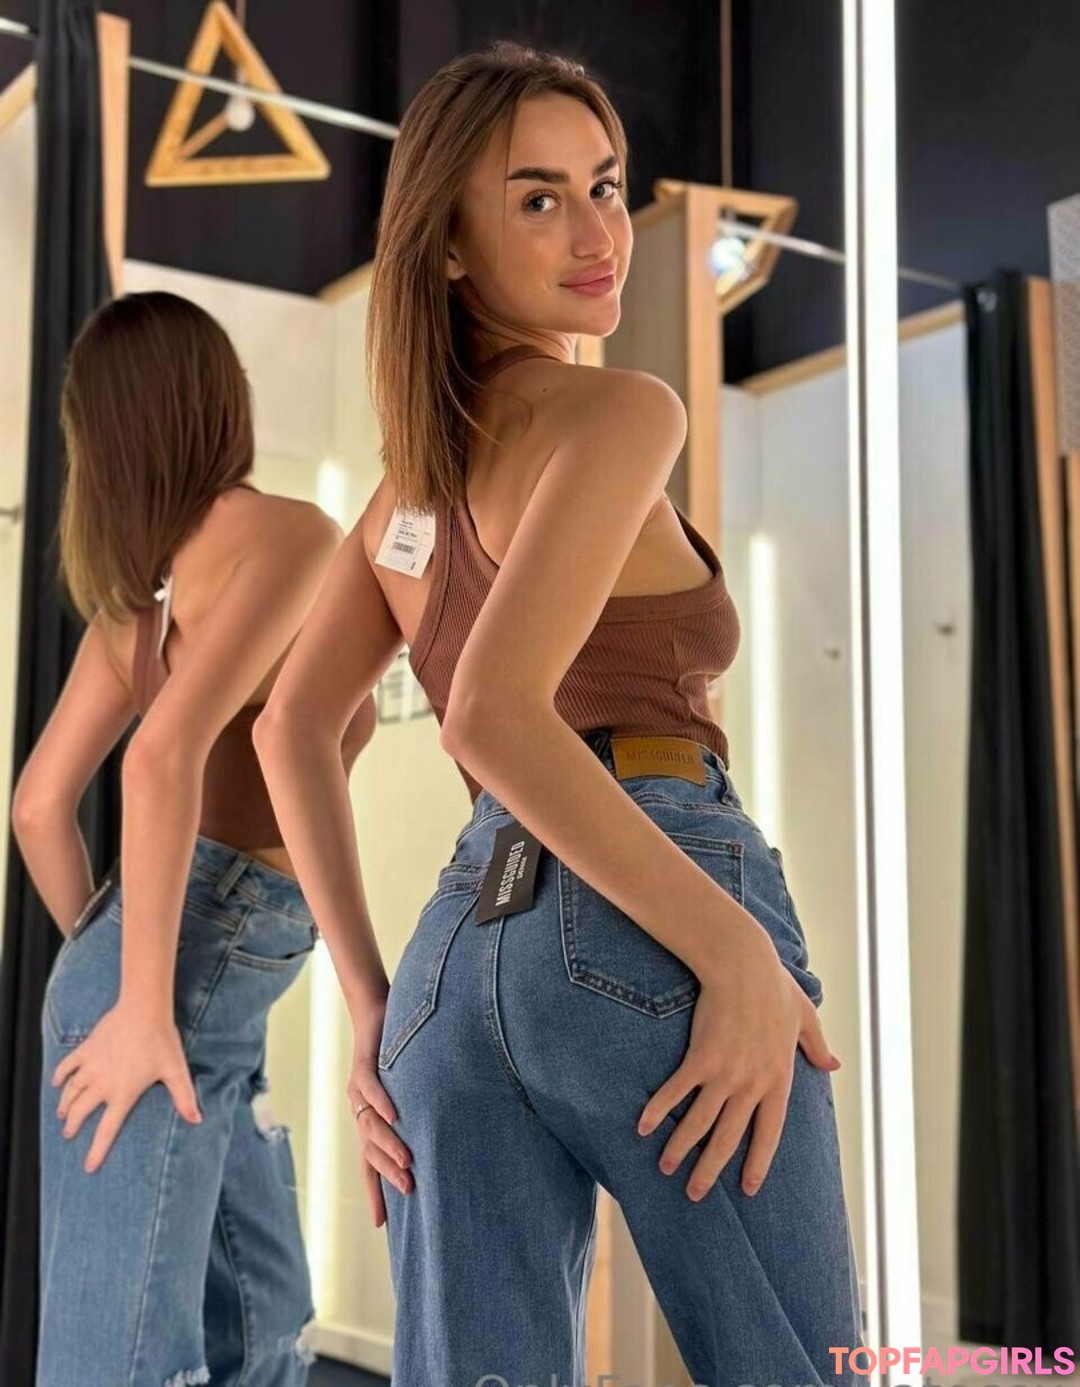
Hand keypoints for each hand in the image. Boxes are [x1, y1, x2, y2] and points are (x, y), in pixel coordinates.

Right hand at [51, 999, 201, 1172]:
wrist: (143, 1009)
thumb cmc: (161, 1040)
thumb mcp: (177, 1071)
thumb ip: (185, 1098)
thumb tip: (197, 1120)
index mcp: (123, 1093)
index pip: (107, 1130)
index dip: (97, 1151)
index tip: (88, 1167)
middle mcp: (102, 1084)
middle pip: (81, 1112)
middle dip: (73, 1126)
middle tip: (69, 1134)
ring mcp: (91, 1066)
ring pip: (71, 1092)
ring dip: (65, 1105)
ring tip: (62, 1115)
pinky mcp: (86, 1049)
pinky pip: (67, 1065)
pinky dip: (60, 1075)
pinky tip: (56, 1082)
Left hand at [346, 999, 413, 1227]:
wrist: (375, 1011)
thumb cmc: (399, 1051)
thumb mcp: (410, 1088)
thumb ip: (423, 1112)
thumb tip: (452, 1134)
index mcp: (370, 1121)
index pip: (369, 1165)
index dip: (375, 1193)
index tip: (382, 1226)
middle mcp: (360, 1111)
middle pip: (369, 1153)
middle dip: (388, 1174)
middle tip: (410, 1190)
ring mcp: (358, 1091)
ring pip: (369, 1127)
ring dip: (388, 1145)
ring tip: (406, 1162)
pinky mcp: (362, 1065)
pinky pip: (370, 1089)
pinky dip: (381, 1104)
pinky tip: (395, 1118)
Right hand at [637, 934, 838, 1202]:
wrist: (742, 964)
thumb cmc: (773, 985)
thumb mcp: (804, 1017)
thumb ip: (817, 1046)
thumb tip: (833, 1065)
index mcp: (779, 1079)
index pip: (769, 1132)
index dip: (757, 1161)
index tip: (747, 1188)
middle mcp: (752, 1084)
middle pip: (729, 1137)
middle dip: (710, 1169)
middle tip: (695, 1194)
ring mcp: (726, 1074)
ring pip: (701, 1122)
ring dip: (680, 1147)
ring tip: (666, 1167)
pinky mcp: (700, 1058)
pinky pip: (677, 1093)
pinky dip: (659, 1111)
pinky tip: (643, 1127)